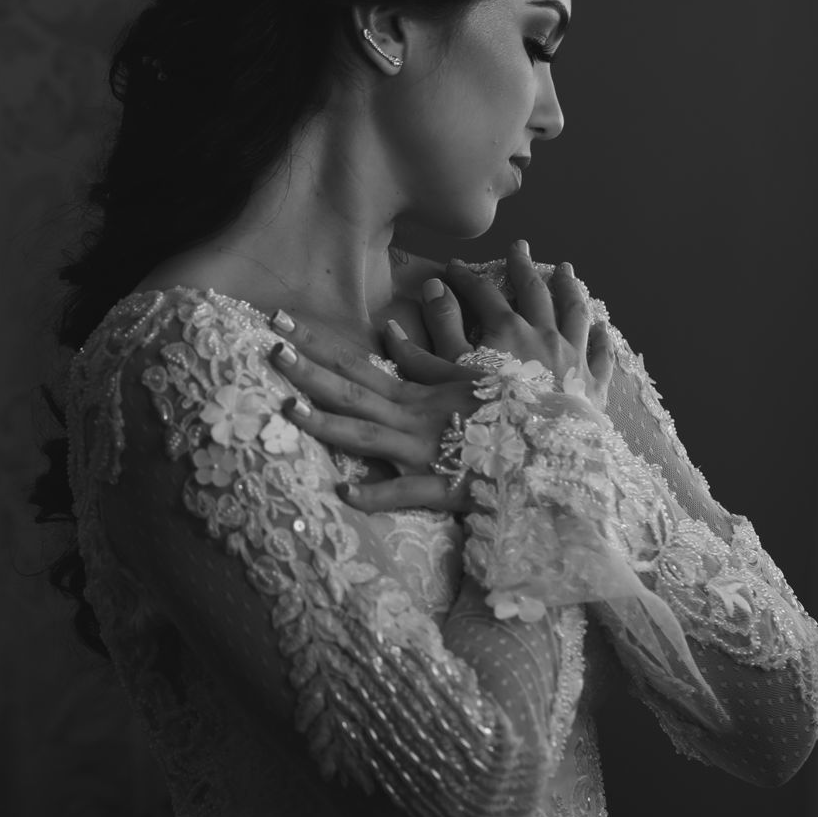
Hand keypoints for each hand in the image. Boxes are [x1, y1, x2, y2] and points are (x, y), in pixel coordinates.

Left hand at [266, 308, 492, 513]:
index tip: (280, 322)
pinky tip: (343, 493)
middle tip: (270, 350)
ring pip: (365, 437)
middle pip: (349, 393)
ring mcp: (421, 452)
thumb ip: (422, 356)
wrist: (547, 448)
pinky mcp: (438, 487)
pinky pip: (403, 492)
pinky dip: (375, 494)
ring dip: (327, 424)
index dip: (317, 344)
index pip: (355, 363)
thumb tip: (386, 328)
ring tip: (287, 410)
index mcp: (414, 393)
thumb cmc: (505, 411)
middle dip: (308, 372)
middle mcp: (410, 418)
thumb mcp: (465, 376)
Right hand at [431, 240, 615, 405]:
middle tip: (520, 246)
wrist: (534, 453)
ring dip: (569, 288)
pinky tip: (601, 326)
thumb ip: (441, 326)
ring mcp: (573, 356)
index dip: (465, 277)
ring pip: (574, 312)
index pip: (483, 293)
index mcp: (508, 329)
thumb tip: (433, 286)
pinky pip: (600, 354)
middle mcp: (544, 334)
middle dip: (523, 267)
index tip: (453, 266)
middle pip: (534, 291)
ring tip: (566, 271)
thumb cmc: (486, 412)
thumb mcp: (450, 370)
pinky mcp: (593, 383)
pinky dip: (601, 337)